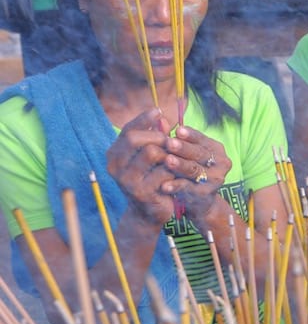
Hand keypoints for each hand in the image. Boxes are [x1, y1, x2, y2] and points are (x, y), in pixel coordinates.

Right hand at [106, 109, 175, 223]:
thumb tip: (163, 118)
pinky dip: (175, 171)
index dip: (144, 119)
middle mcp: (114, 166)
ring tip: (175, 161)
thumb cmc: (152, 178)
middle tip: (172, 141)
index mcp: (114, 154)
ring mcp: (126, 180)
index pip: (127, 130)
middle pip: (135, 139)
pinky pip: (164, 171)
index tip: (160, 111)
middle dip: (158, 136)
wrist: (150, 212)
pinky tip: (177, 176)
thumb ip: (154, 137)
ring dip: (168, 154)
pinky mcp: (141, 192)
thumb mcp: (151, 157)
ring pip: (152, 153)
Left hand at [161, 125, 230, 215]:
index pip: (202, 139)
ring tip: (167, 161)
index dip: (191, 135)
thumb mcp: (185, 154)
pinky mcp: (205, 194)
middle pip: (200, 153)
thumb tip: (159, 121)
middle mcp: (221, 163)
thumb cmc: (189, 170)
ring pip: (195, 170)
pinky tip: (164, 185)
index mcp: (216, 150)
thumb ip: (174, 138)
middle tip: (169, 143)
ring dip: (180, 165)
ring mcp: (215, 179)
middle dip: (184, 148)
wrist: (200, 200)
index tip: (178, 130)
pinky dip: (176, 186)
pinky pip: (188, 188)